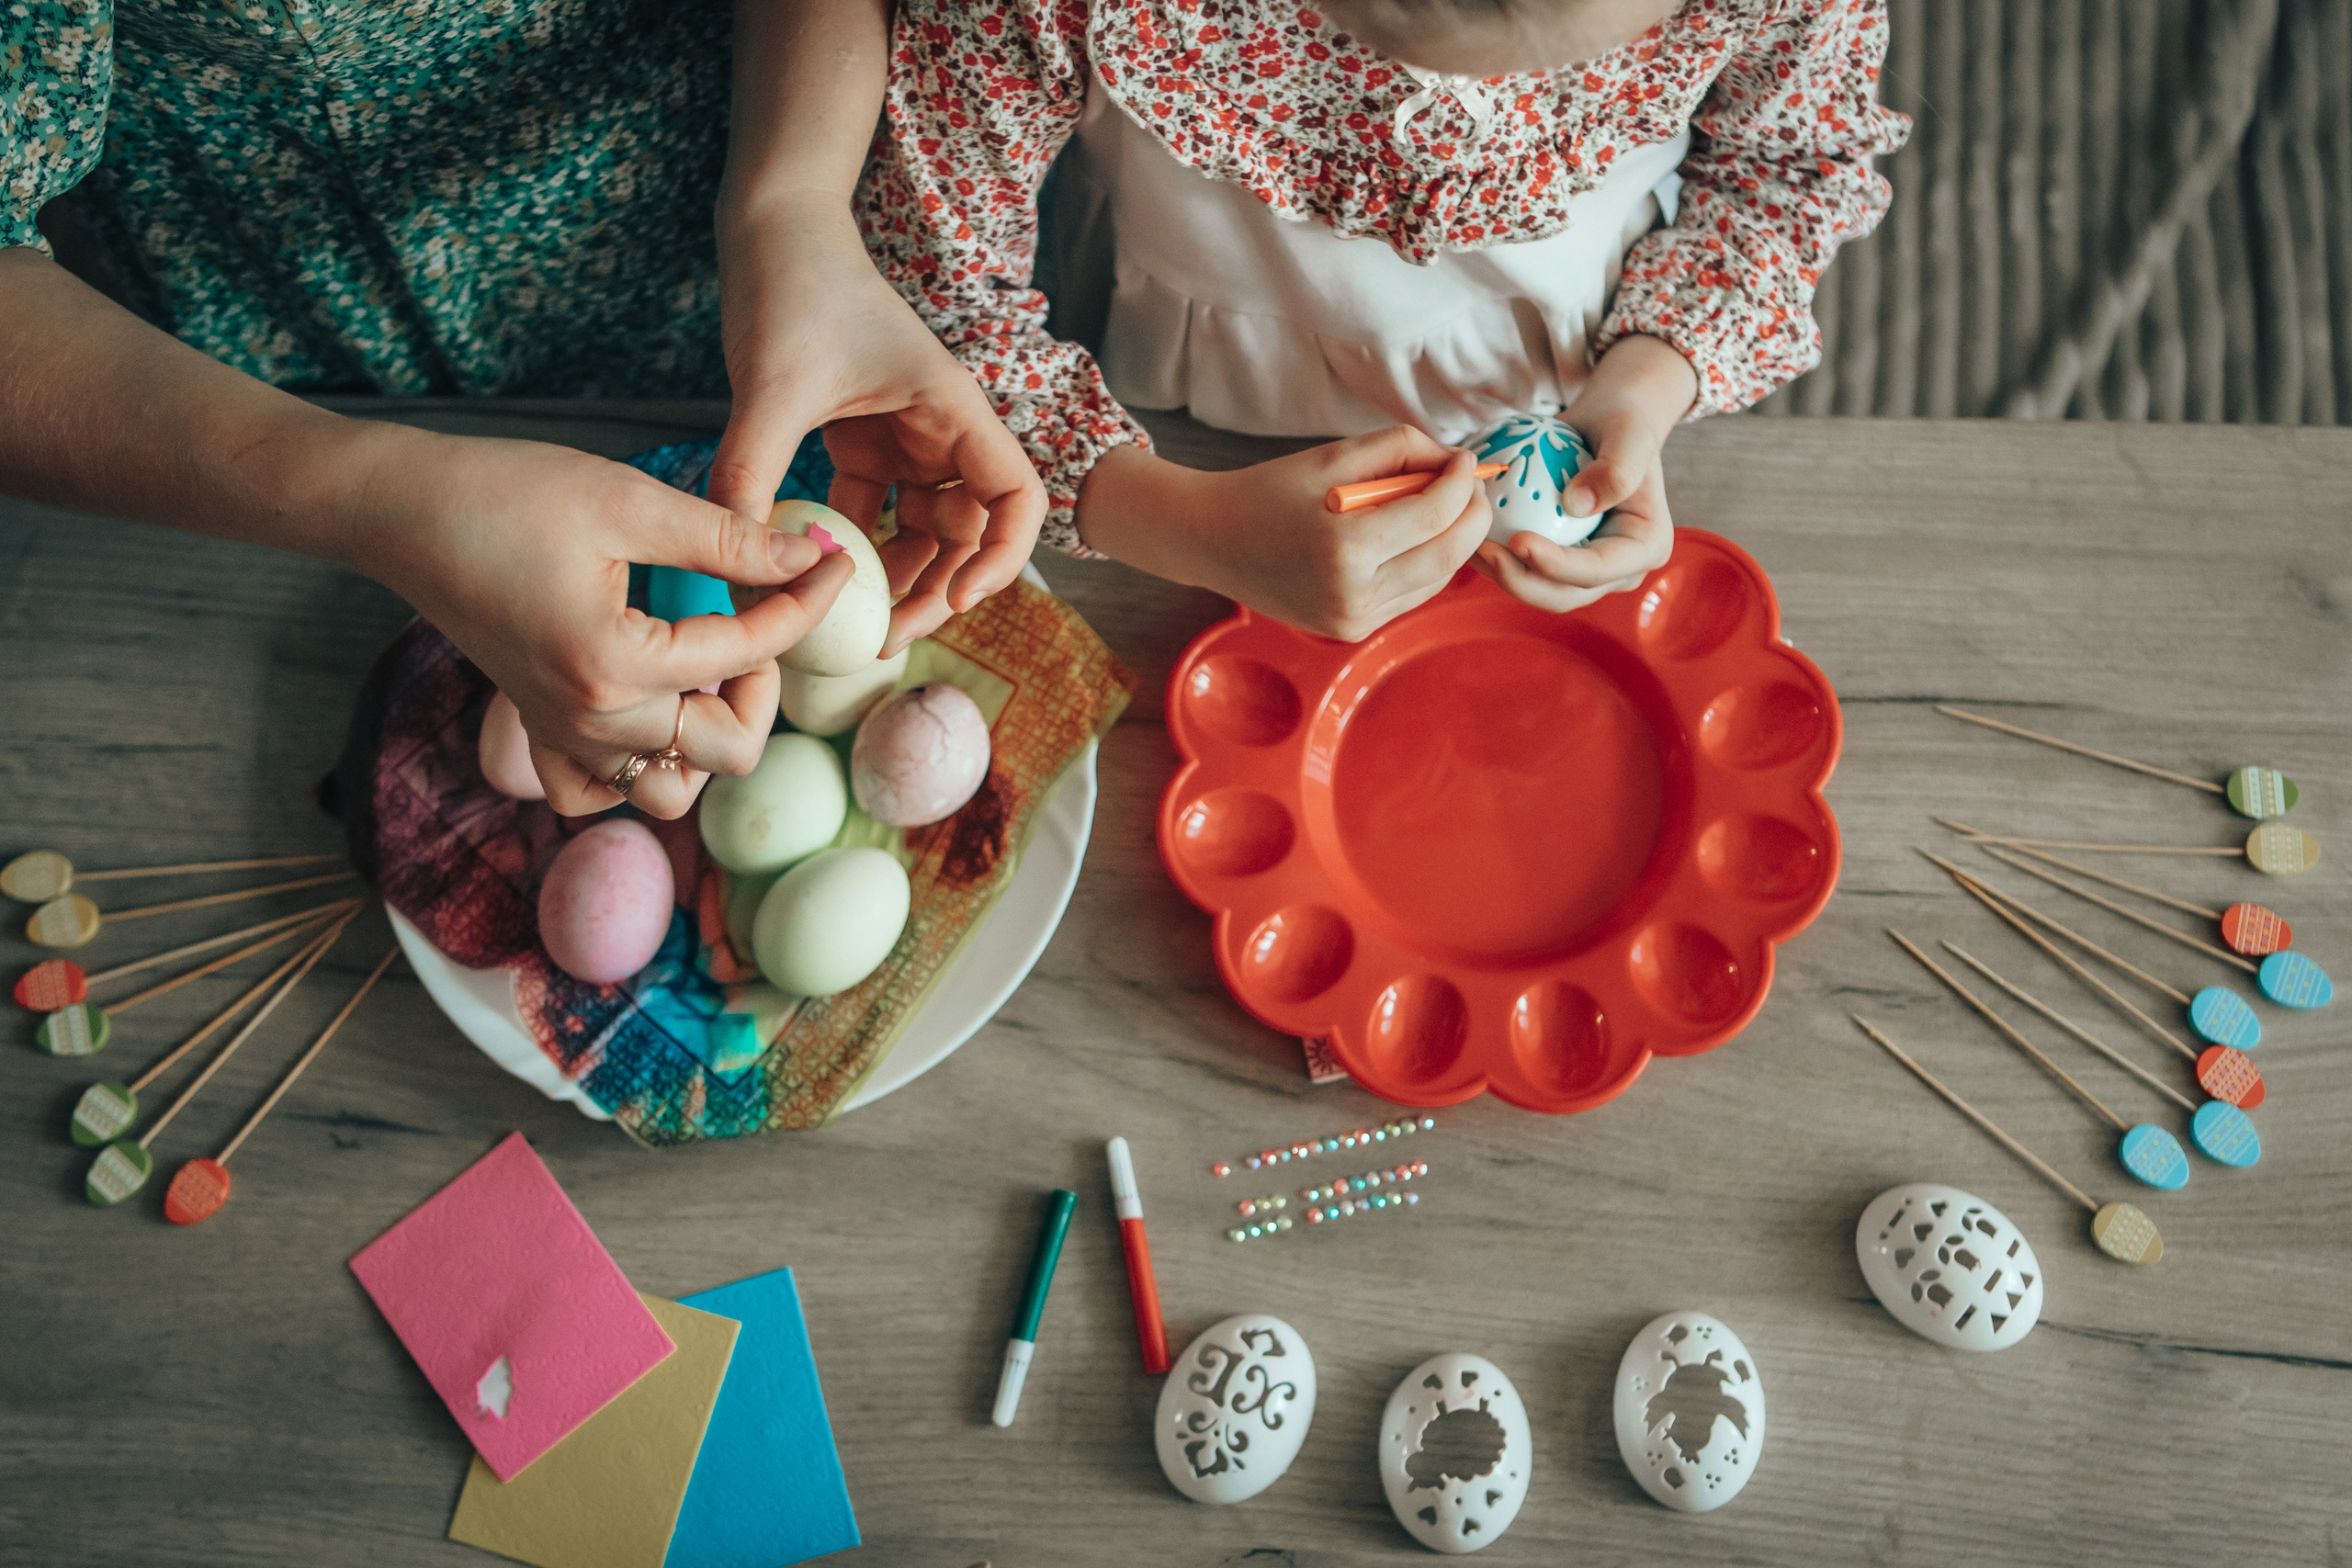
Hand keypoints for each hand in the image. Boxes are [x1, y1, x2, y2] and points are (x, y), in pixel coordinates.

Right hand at [346, 424, 852, 818]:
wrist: (399, 509)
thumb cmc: (503, 491)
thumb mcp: (629, 500)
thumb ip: (728, 539)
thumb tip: (809, 557)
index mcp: (614, 666)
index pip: (747, 653)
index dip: (804, 604)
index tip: (830, 563)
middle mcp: (589, 722)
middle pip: (727, 753)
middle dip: (763, 686)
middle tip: (757, 616)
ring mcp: (561, 737)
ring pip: (672, 790)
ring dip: (709, 738)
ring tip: (709, 663)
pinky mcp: (540, 730)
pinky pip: (604, 791)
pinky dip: (640, 765)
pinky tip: (653, 702)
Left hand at [709, 198, 1045, 657]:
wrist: (770, 226)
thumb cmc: (791, 285)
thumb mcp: (770, 387)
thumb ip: (751, 475)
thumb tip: (735, 567)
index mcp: (952, 408)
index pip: (1017, 497)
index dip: (1001, 558)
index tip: (955, 599)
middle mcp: (942, 429)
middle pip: (970, 532)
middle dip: (938, 590)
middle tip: (884, 638)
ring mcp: (906, 437)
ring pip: (923, 531)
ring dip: (896, 578)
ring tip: (850, 623)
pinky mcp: (865, 441)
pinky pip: (874, 512)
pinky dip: (852, 546)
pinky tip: (810, 573)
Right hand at [1078, 425, 1490, 641]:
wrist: (1212, 541)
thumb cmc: (1269, 491)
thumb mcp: (1334, 455)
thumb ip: (1401, 449)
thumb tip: (1455, 462)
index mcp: (1345, 547)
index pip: (1434, 515)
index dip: (1461, 482)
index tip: (1467, 459)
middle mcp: (1353, 594)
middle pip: (1448, 554)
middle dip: (1472, 515)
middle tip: (1473, 484)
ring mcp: (1353, 620)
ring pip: (1437, 579)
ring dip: (1455, 541)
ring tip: (1449, 505)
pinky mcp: (1352, 631)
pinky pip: (1412, 595)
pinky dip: (1429, 564)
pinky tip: (1421, 536)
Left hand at [1472, 333, 1696, 611]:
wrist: (1609, 423)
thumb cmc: (1623, 421)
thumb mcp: (1628, 432)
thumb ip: (1616, 468)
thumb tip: (1578, 506)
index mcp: (1646, 547)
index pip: (1597, 569)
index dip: (1555, 565)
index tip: (1518, 540)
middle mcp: (1619, 570)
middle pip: (1564, 594)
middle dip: (1519, 580)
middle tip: (1481, 550)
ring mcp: (1588, 570)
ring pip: (1540, 589)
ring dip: (1502, 574)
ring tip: (1468, 543)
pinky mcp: (1560, 561)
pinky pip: (1525, 569)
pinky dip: (1498, 558)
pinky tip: (1470, 535)